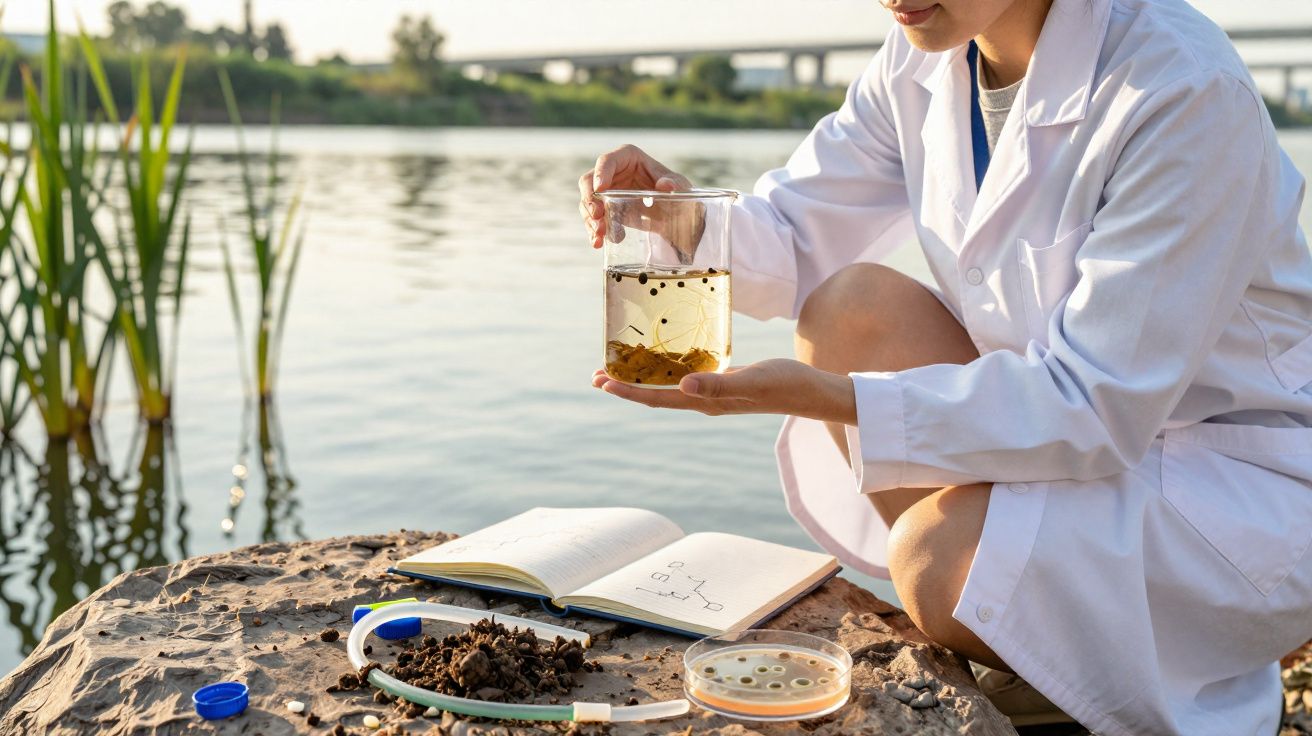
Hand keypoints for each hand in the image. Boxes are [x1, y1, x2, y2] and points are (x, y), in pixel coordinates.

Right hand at [578, 144, 692, 249]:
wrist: (676, 214)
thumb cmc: (676, 191)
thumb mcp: (680, 185)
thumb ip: (674, 183)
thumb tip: (665, 185)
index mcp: (627, 158)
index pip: (607, 161)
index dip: (600, 174)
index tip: (600, 189)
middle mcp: (612, 173)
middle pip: (588, 182)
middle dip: (589, 200)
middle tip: (598, 216)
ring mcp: (606, 192)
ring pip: (587, 203)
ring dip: (590, 220)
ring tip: (600, 236)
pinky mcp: (605, 210)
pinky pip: (593, 220)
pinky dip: (594, 231)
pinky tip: (599, 242)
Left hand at [591, 359, 857, 424]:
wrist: (812, 392)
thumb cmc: (785, 384)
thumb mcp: (752, 380)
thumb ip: (718, 384)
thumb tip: (682, 387)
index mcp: (706, 401)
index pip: (658, 397)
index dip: (628, 391)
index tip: (602, 382)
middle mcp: (704, 400)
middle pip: (656, 394)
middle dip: (626, 386)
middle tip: (596, 375)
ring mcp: (713, 394)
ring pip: (668, 387)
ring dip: (643, 379)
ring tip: (618, 370)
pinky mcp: (724, 383)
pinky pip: (686, 378)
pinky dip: (667, 371)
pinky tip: (664, 362)